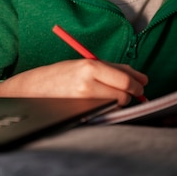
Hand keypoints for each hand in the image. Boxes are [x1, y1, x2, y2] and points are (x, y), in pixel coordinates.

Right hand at [0, 59, 147, 105]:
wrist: (33, 89)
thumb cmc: (59, 74)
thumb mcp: (83, 63)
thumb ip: (110, 67)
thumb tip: (137, 76)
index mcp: (89, 66)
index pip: (124, 79)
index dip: (137, 83)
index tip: (142, 84)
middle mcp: (87, 83)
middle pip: (123, 93)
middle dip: (131, 93)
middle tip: (133, 92)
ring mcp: (84, 100)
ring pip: (116, 103)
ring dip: (119, 100)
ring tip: (109, 94)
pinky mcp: (81, 112)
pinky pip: (105, 110)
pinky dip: (108, 106)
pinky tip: (100, 102)